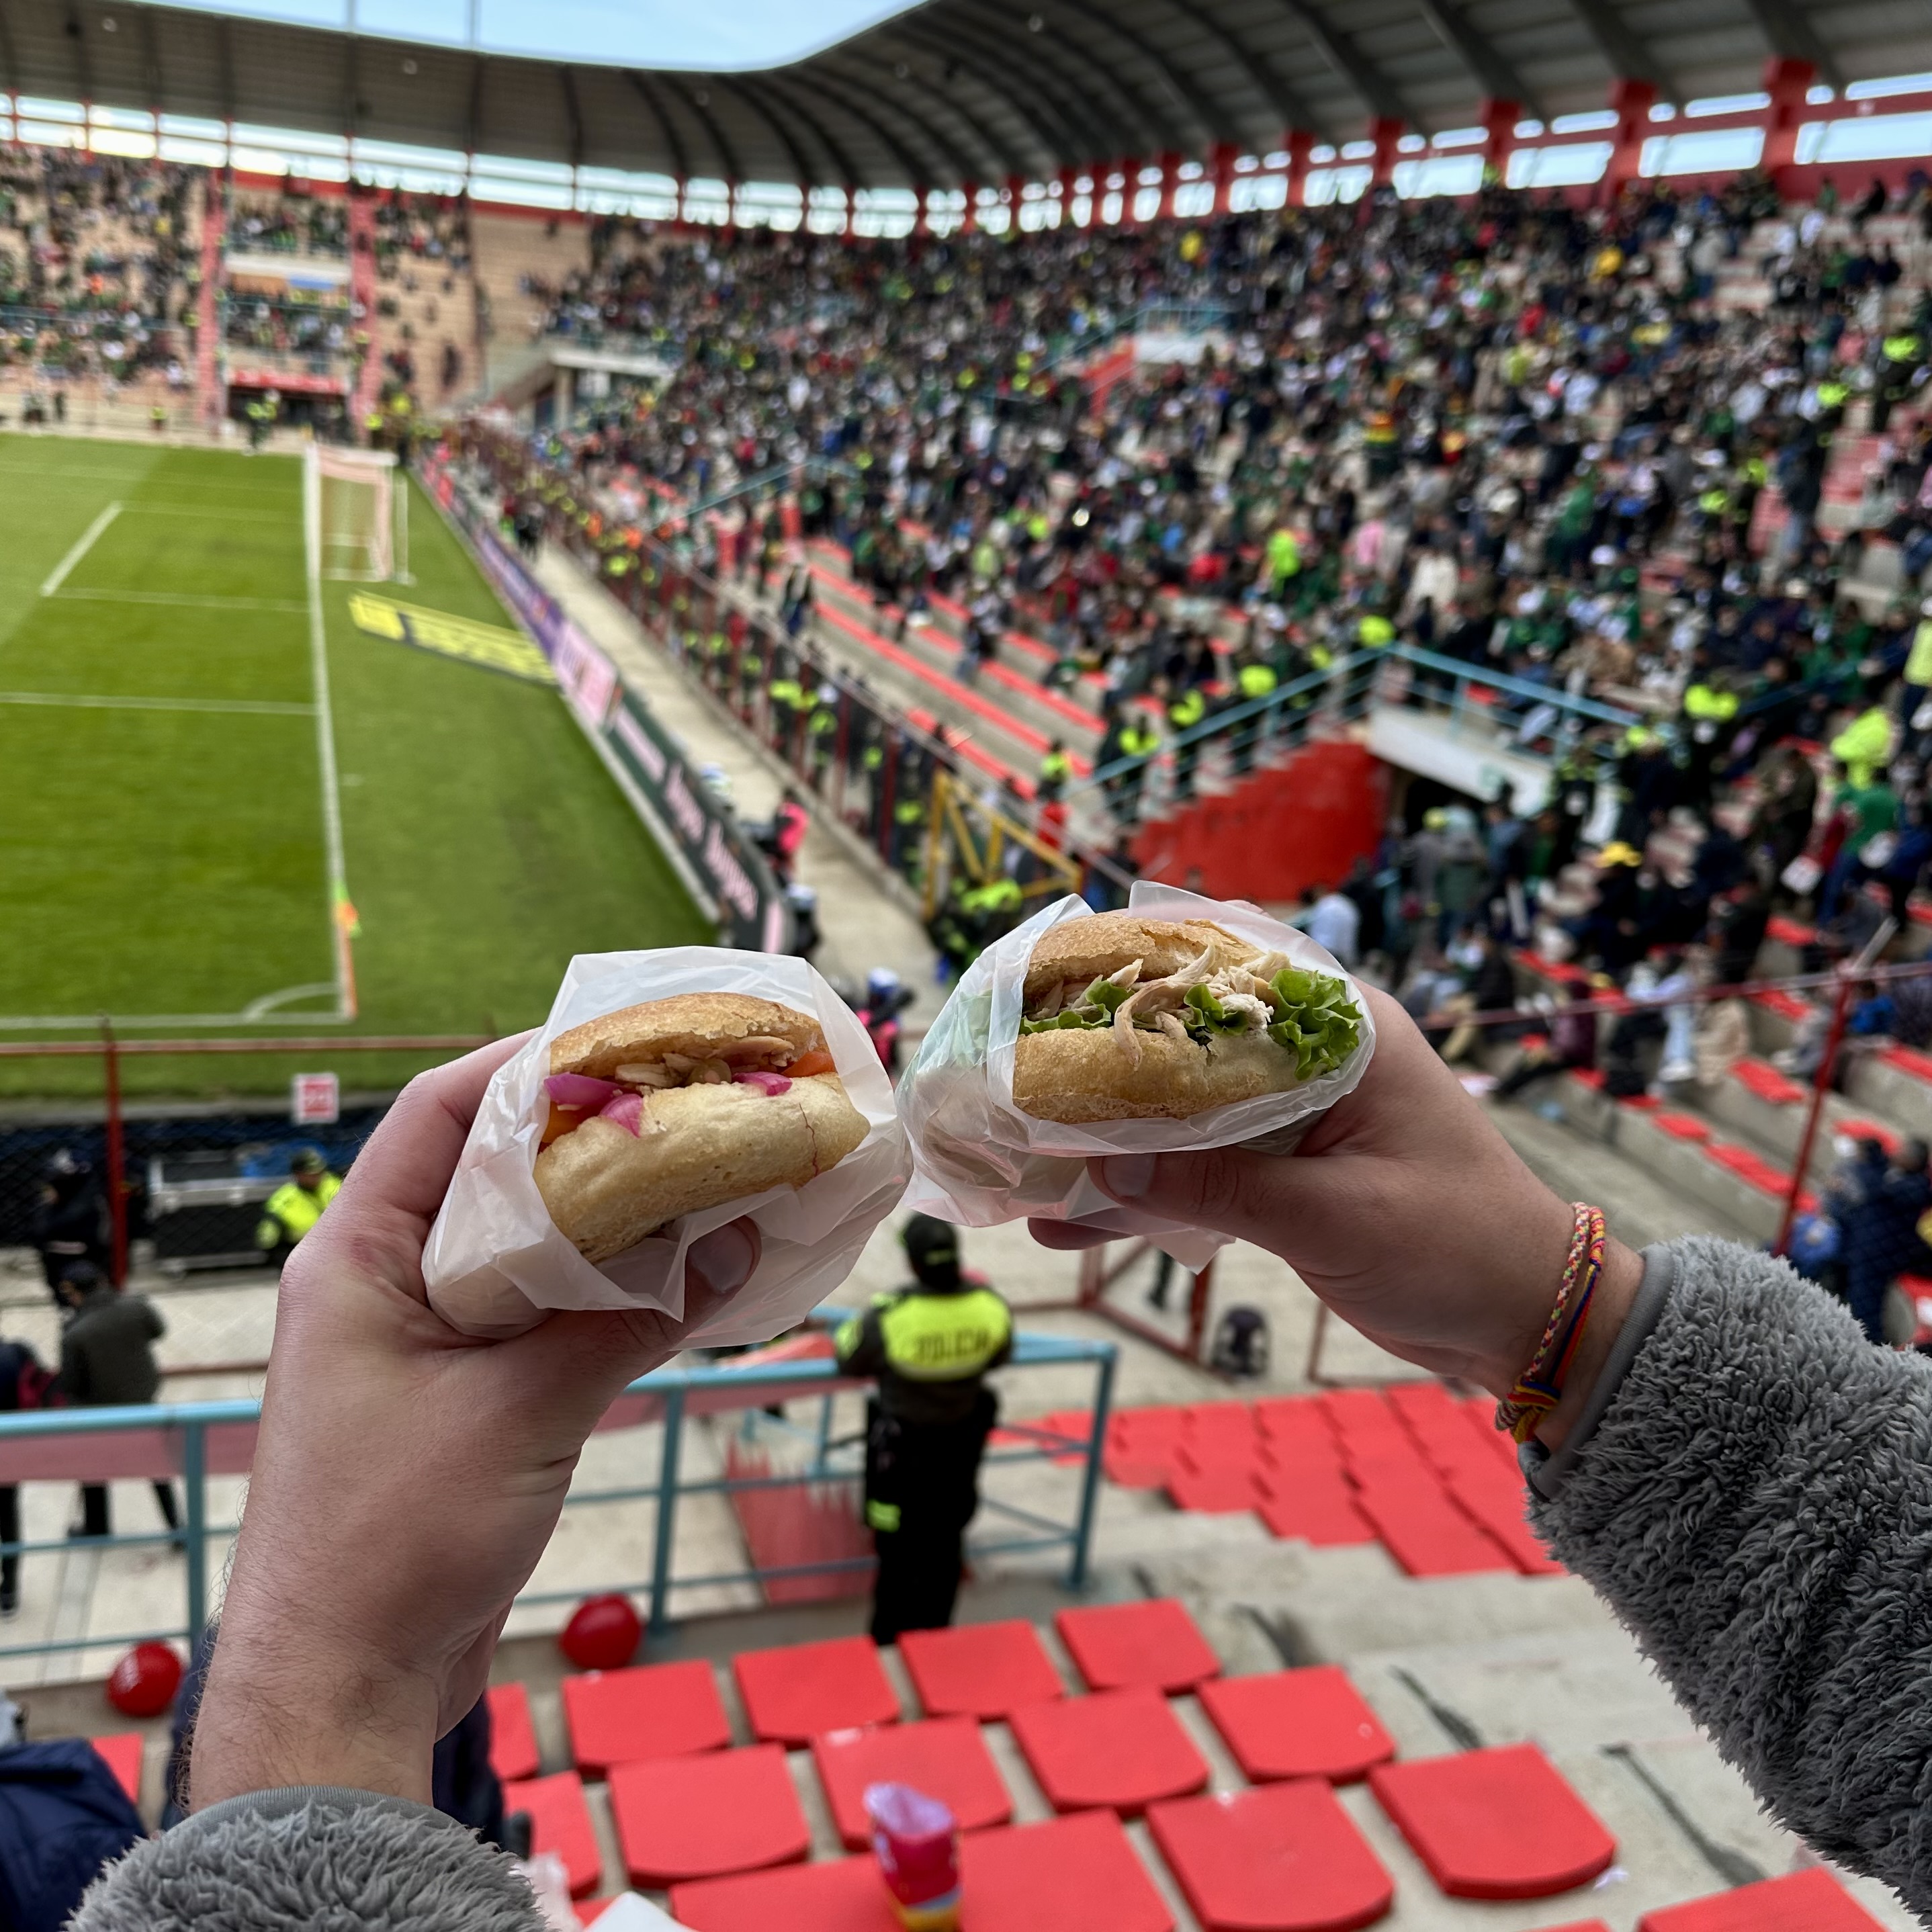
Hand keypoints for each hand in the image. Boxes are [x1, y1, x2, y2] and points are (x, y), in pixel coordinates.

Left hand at [191, 1037, 759, 1809]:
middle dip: (597, 1136)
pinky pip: (547, 1313)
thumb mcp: (520, 1411)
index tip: (628, 1040)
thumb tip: (736, 1242)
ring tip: (710, 1177)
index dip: (530, 1063)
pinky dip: (614, 1290)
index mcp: (358, 1253)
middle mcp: (387, 1279)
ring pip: (532, 1244)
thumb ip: (630, 1319)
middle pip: (497, 1169)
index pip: (441, 1111)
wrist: (344, 1680)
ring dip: (616, 1218)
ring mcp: (428, 1339)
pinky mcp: (468, 1393)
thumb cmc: (394, 1538)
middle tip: (694, 1104)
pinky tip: (688, 1276)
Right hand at [1031, 986, 1640, 1428]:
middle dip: (1099, 1066)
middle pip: (1184, 1042)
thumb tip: (1104, 1164)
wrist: (1523, 1319)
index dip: (1138, 973)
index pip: (1225, 970)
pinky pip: (1195, 1169)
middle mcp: (1310, 1059)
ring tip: (1019, 1162)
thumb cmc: (1457, 1247)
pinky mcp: (1281, 1172)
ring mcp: (1292, 1117)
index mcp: (1341, 1031)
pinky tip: (1068, 1223)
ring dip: (1108, 1139)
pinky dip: (1141, 1191)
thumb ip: (1221, 1187)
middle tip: (1010, 1081)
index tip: (1055, 985)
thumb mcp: (1336, 1217)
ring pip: (1178, 1111)